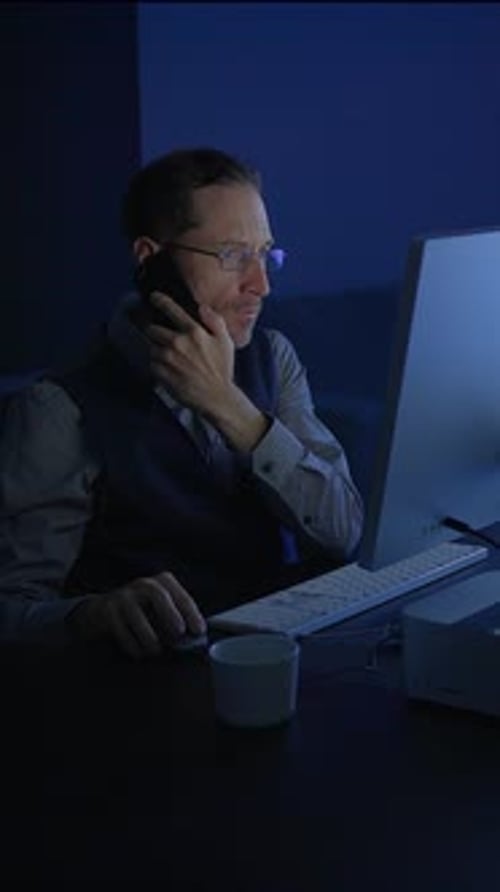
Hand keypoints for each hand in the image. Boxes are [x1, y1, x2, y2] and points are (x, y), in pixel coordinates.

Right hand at [67, 571, 206, 659]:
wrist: (103, 610)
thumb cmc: (143, 612)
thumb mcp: (163, 610)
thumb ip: (179, 620)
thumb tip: (196, 638)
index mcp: (162, 582)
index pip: (179, 595)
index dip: (191, 612)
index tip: (199, 630)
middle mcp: (143, 585)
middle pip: (157, 594)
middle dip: (170, 613)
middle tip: (179, 632)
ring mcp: (124, 596)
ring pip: (136, 613)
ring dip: (148, 635)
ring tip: (156, 650)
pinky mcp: (108, 610)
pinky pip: (120, 628)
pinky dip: (131, 643)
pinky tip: (139, 653)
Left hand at [145, 292, 234, 416]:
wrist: (216, 397)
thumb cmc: (222, 369)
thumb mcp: (225, 342)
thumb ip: (215, 321)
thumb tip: (202, 308)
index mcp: (193, 332)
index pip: (171, 309)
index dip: (160, 300)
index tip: (153, 297)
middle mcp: (177, 342)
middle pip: (152, 329)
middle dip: (155, 332)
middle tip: (162, 338)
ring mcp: (168, 359)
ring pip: (151, 347)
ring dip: (157, 350)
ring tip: (169, 358)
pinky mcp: (161, 374)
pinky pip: (152, 364)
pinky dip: (157, 365)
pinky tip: (168, 369)